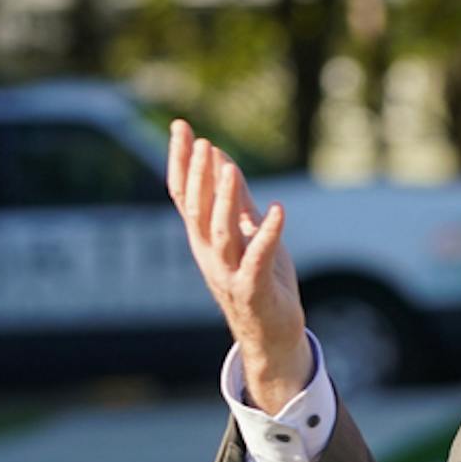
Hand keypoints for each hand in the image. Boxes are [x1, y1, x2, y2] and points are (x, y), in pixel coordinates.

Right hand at [168, 119, 313, 413]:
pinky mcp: (253, 290)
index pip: (184, 194)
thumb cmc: (260, 280)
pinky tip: (279, 210)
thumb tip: (223, 160)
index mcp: (204, 239)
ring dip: (224, 200)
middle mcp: (209, 254)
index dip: (180, 162)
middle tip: (201, 142)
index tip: (181, 127)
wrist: (272, 334)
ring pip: (221, 233)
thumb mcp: (247, 233)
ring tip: (228, 168)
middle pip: (197, 210)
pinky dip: (269, 234)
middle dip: (198, 176)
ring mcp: (229, 273)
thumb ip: (236, 201)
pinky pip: (259, 259)